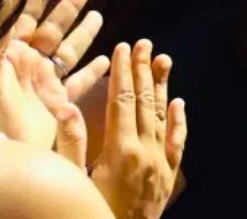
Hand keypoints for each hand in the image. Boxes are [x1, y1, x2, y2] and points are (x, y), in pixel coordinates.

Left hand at [0, 0, 108, 144]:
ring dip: (83, 34)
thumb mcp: (2, 103)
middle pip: (52, 33)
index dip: (39, 0)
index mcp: (17, 64)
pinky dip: (91, 72)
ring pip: (68, 53)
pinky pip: (77, 84)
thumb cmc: (4, 132)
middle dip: (67, 9)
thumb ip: (8, 75)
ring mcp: (47, 87)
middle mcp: (33, 71)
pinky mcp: (59, 105)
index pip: (27, 23)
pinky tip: (105, 61)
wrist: (14, 166)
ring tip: (98, 16)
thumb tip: (17, 44)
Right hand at [87, 40, 186, 218]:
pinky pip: (177, 142)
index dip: (123, 72)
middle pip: (144, 101)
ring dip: (162, 87)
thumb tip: (66, 107)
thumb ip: (72, 143)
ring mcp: (160, 162)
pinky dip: (179, 121)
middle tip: (144, 43)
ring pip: (163, 116)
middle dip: (143, 70)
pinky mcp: (169, 176)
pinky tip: (179, 102)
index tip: (123, 48)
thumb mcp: (74, 181)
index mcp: (120, 150)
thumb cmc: (89, 212)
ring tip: (163, 60)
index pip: (123, 100)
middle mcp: (145, 151)